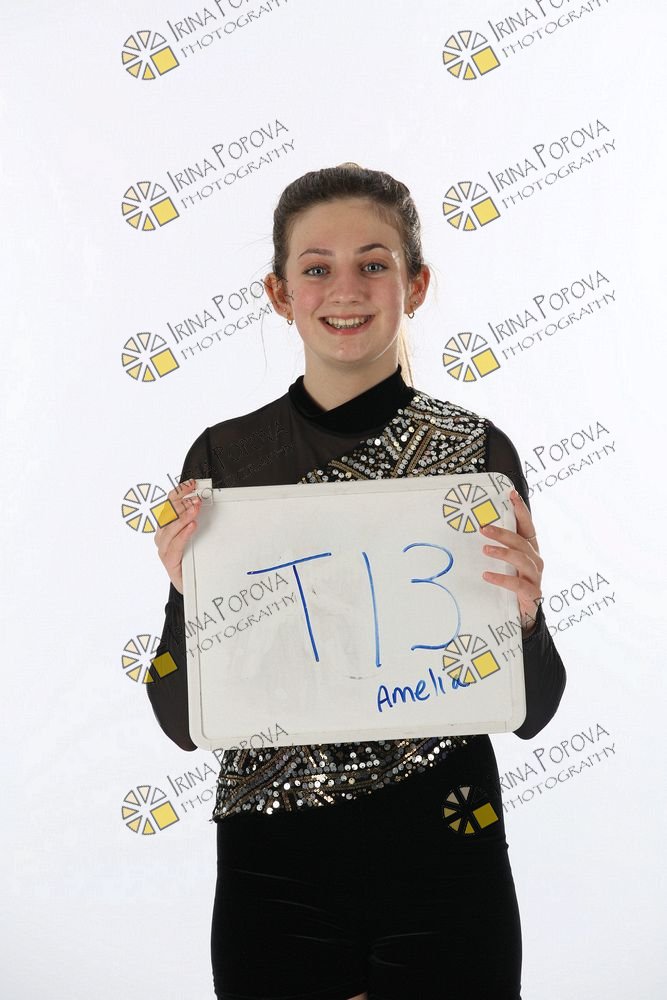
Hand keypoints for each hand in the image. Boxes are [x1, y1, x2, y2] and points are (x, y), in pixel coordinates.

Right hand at [154, 479, 201, 593]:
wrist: (191, 587)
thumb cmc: (192, 560)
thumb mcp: (196, 536)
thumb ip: (196, 520)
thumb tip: (205, 502)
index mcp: (167, 527)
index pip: (170, 504)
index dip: (179, 492)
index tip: (192, 483)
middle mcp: (162, 536)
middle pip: (167, 513)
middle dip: (181, 502)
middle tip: (195, 496)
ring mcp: (164, 549)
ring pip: (169, 528)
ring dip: (183, 516)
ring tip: (195, 509)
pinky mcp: (169, 561)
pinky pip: (174, 546)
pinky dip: (183, 534)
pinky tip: (191, 526)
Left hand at [480, 488, 543, 636]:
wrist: (523, 617)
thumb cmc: (512, 585)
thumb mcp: (505, 564)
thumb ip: (498, 548)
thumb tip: (477, 529)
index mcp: (530, 550)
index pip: (527, 526)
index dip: (521, 510)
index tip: (511, 495)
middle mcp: (535, 561)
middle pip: (521, 542)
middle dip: (504, 532)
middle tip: (484, 528)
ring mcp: (535, 577)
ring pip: (522, 559)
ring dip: (503, 552)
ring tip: (485, 549)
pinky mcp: (532, 594)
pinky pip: (518, 583)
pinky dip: (502, 578)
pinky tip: (487, 575)